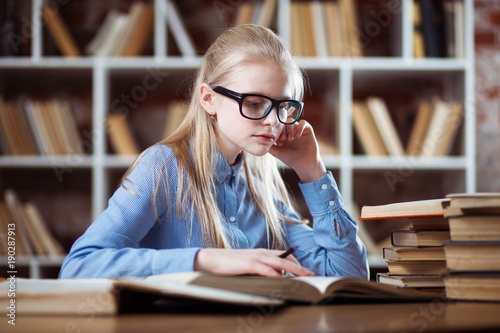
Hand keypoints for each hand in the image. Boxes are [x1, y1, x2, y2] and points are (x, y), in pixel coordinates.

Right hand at [194, 248, 314, 276]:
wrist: (211, 259)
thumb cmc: (228, 264)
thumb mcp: (247, 266)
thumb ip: (260, 269)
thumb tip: (273, 277)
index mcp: (261, 252)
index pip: (283, 255)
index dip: (295, 263)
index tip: (304, 270)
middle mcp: (261, 253)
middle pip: (285, 258)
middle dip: (300, 267)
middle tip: (311, 274)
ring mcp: (256, 257)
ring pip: (280, 263)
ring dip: (293, 270)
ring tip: (304, 276)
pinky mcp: (249, 263)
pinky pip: (266, 269)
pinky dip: (276, 274)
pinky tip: (283, 279)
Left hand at [269, 119, 326, 182]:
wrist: (304, 164)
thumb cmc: (290, 158)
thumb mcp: (277, 152)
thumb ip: (269, 145)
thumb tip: (260, 139)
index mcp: (282, 134)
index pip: (277, 126)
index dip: (276, 131)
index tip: (277, 141)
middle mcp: (290, 130)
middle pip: (283, 122)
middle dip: (282, 130)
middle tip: (283, 139)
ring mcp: (298, 129)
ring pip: (291, 121)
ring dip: (289, 129)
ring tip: (290, 139)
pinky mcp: (307, 130)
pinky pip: (303, 122)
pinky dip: (300, 127)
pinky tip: (298, 135)